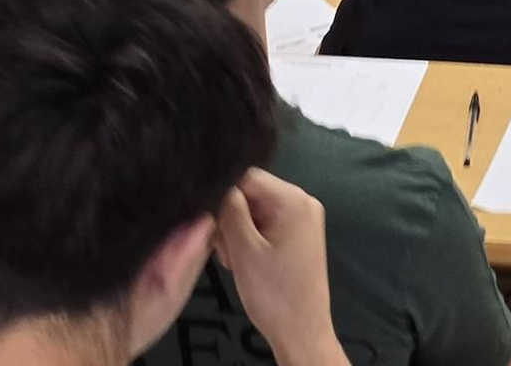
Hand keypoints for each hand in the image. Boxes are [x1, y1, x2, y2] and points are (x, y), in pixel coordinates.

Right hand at [214, 169, 343, 364]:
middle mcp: (302, 202)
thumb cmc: (274, 293)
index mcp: (293, 199)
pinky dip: (249, 240)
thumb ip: (229, 210)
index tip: (208, 219)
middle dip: (230, 218)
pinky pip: (265, 225)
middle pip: (251, 193)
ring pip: (254, 211)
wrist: (301, 333)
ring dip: (237, 232)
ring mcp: (302, 220)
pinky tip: (243, 262)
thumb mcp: (244, 249)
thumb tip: (217, 185)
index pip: (247, 176)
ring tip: (233, 261)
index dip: (222, 194)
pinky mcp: (298, 236)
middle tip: (223, 249)